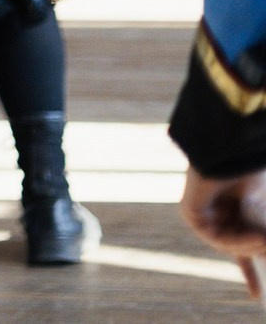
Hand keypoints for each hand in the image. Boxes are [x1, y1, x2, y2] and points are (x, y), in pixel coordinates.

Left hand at [182, 167, 265, 295]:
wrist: (233, 153)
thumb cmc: (253, 176)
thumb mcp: (265, 215)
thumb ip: (265, 238)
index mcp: (235, 211)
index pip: (241, 246)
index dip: (249, 272)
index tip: (255, 296)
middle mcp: (218, 213)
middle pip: (235, 248)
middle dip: (254, 254)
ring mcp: (203, 213)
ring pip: (227, 245)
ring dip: (249, 246)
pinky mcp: (190, 213)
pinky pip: (214, 238)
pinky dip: (235, 241)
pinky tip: (252, 237)